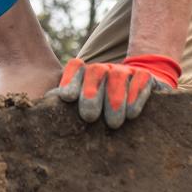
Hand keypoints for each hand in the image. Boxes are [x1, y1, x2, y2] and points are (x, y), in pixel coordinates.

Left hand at [50, 54, 180, 128]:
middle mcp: (105, 69)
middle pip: (95, 72)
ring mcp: (126, 71)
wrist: (144, 87)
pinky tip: (132, 114)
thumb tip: (45, 110)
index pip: (76, 68)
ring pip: (117, 76)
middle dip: (91, 94)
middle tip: (90, 117)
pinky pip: (140, 81)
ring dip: (114, 100)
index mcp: (87, 74)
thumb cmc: (106, 105)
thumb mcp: (88, 104)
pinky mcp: (146, 77)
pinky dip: (136, 97)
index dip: (70, 80)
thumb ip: (70, 103)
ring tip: (113, 123)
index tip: (66, 98)